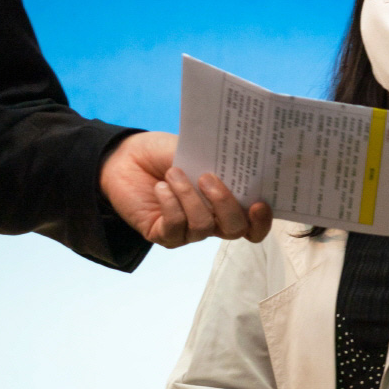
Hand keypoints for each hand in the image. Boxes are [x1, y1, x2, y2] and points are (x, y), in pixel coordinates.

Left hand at [99, 131, 271, 247]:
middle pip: (234, 230)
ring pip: (202, 226)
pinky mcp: (164, 235)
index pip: (252, 224)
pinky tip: (160, 186)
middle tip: (206, 178)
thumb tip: (241, 160)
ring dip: (188, 196)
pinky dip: (169, 202)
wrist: (128, 157)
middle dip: (224, 204)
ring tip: (173, 172)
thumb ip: (218, 161)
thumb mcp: (196, 152)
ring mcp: (188, 231)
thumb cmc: (166, 153)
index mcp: (226, 201)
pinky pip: (175, 227)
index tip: (257, 203)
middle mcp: (212, 221)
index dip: (261, 221)